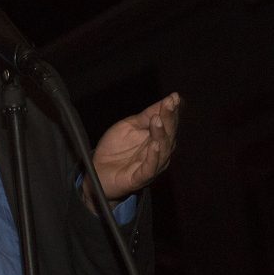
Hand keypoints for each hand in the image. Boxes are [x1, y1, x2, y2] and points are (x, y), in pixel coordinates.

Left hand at [83, 93, 180, 208]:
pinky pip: (150, 168)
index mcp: (157, 138)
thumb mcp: (129, 126)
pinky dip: (154, 156)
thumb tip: (165, 100)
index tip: (174, 97)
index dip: (171, 110)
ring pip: (163, 150)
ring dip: (161, 134)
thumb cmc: (115, 149)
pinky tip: (155, 145)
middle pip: (168, 134)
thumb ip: (146, 116)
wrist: (98, 171)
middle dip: (169, 118)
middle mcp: (158, 152)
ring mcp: (151, 165)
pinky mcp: (140, 178)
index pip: (168, 123)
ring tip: (158, 120)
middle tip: (169, 104)